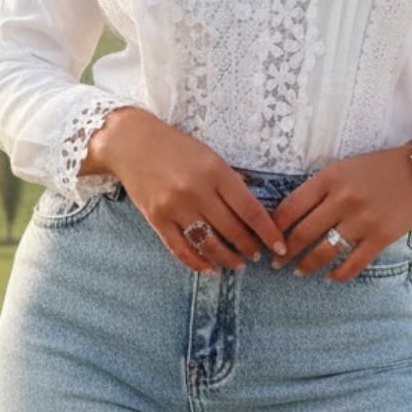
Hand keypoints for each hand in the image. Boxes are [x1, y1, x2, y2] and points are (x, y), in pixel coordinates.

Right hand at [80, 107, 286, 274]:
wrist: (132, 142)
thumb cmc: (176, 147)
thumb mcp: (210, 155)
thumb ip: (231, 180)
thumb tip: (253, 206)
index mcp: (215, 170)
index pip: (250, 209)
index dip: (268, 231)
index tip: (279, 246)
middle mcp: (196, 190)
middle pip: (232, 229)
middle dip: (250, 246)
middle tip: (258, 254)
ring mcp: (174, 206)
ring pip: (208, 244)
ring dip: (228, 258)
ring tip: (239, 263)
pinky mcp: (156, 219)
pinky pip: (181, 249)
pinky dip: (198, 263)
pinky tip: (211, 268)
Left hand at [270, 144, 411, 281]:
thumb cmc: (378, 167)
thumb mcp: (344, 168)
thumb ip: (321, 188)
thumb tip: (294, 215)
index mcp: (329, 177)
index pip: (290, 207)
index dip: (273, 227)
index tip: (265, 238)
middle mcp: (342, 199)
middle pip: (302, 233)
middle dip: (284, 252)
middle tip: (275, 262)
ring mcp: (362, 219)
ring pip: (324, 251)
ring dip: (306, 265)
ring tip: (298, 272)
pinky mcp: (381, 236)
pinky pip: (353, 264)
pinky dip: (338, 275)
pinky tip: (330, 278)